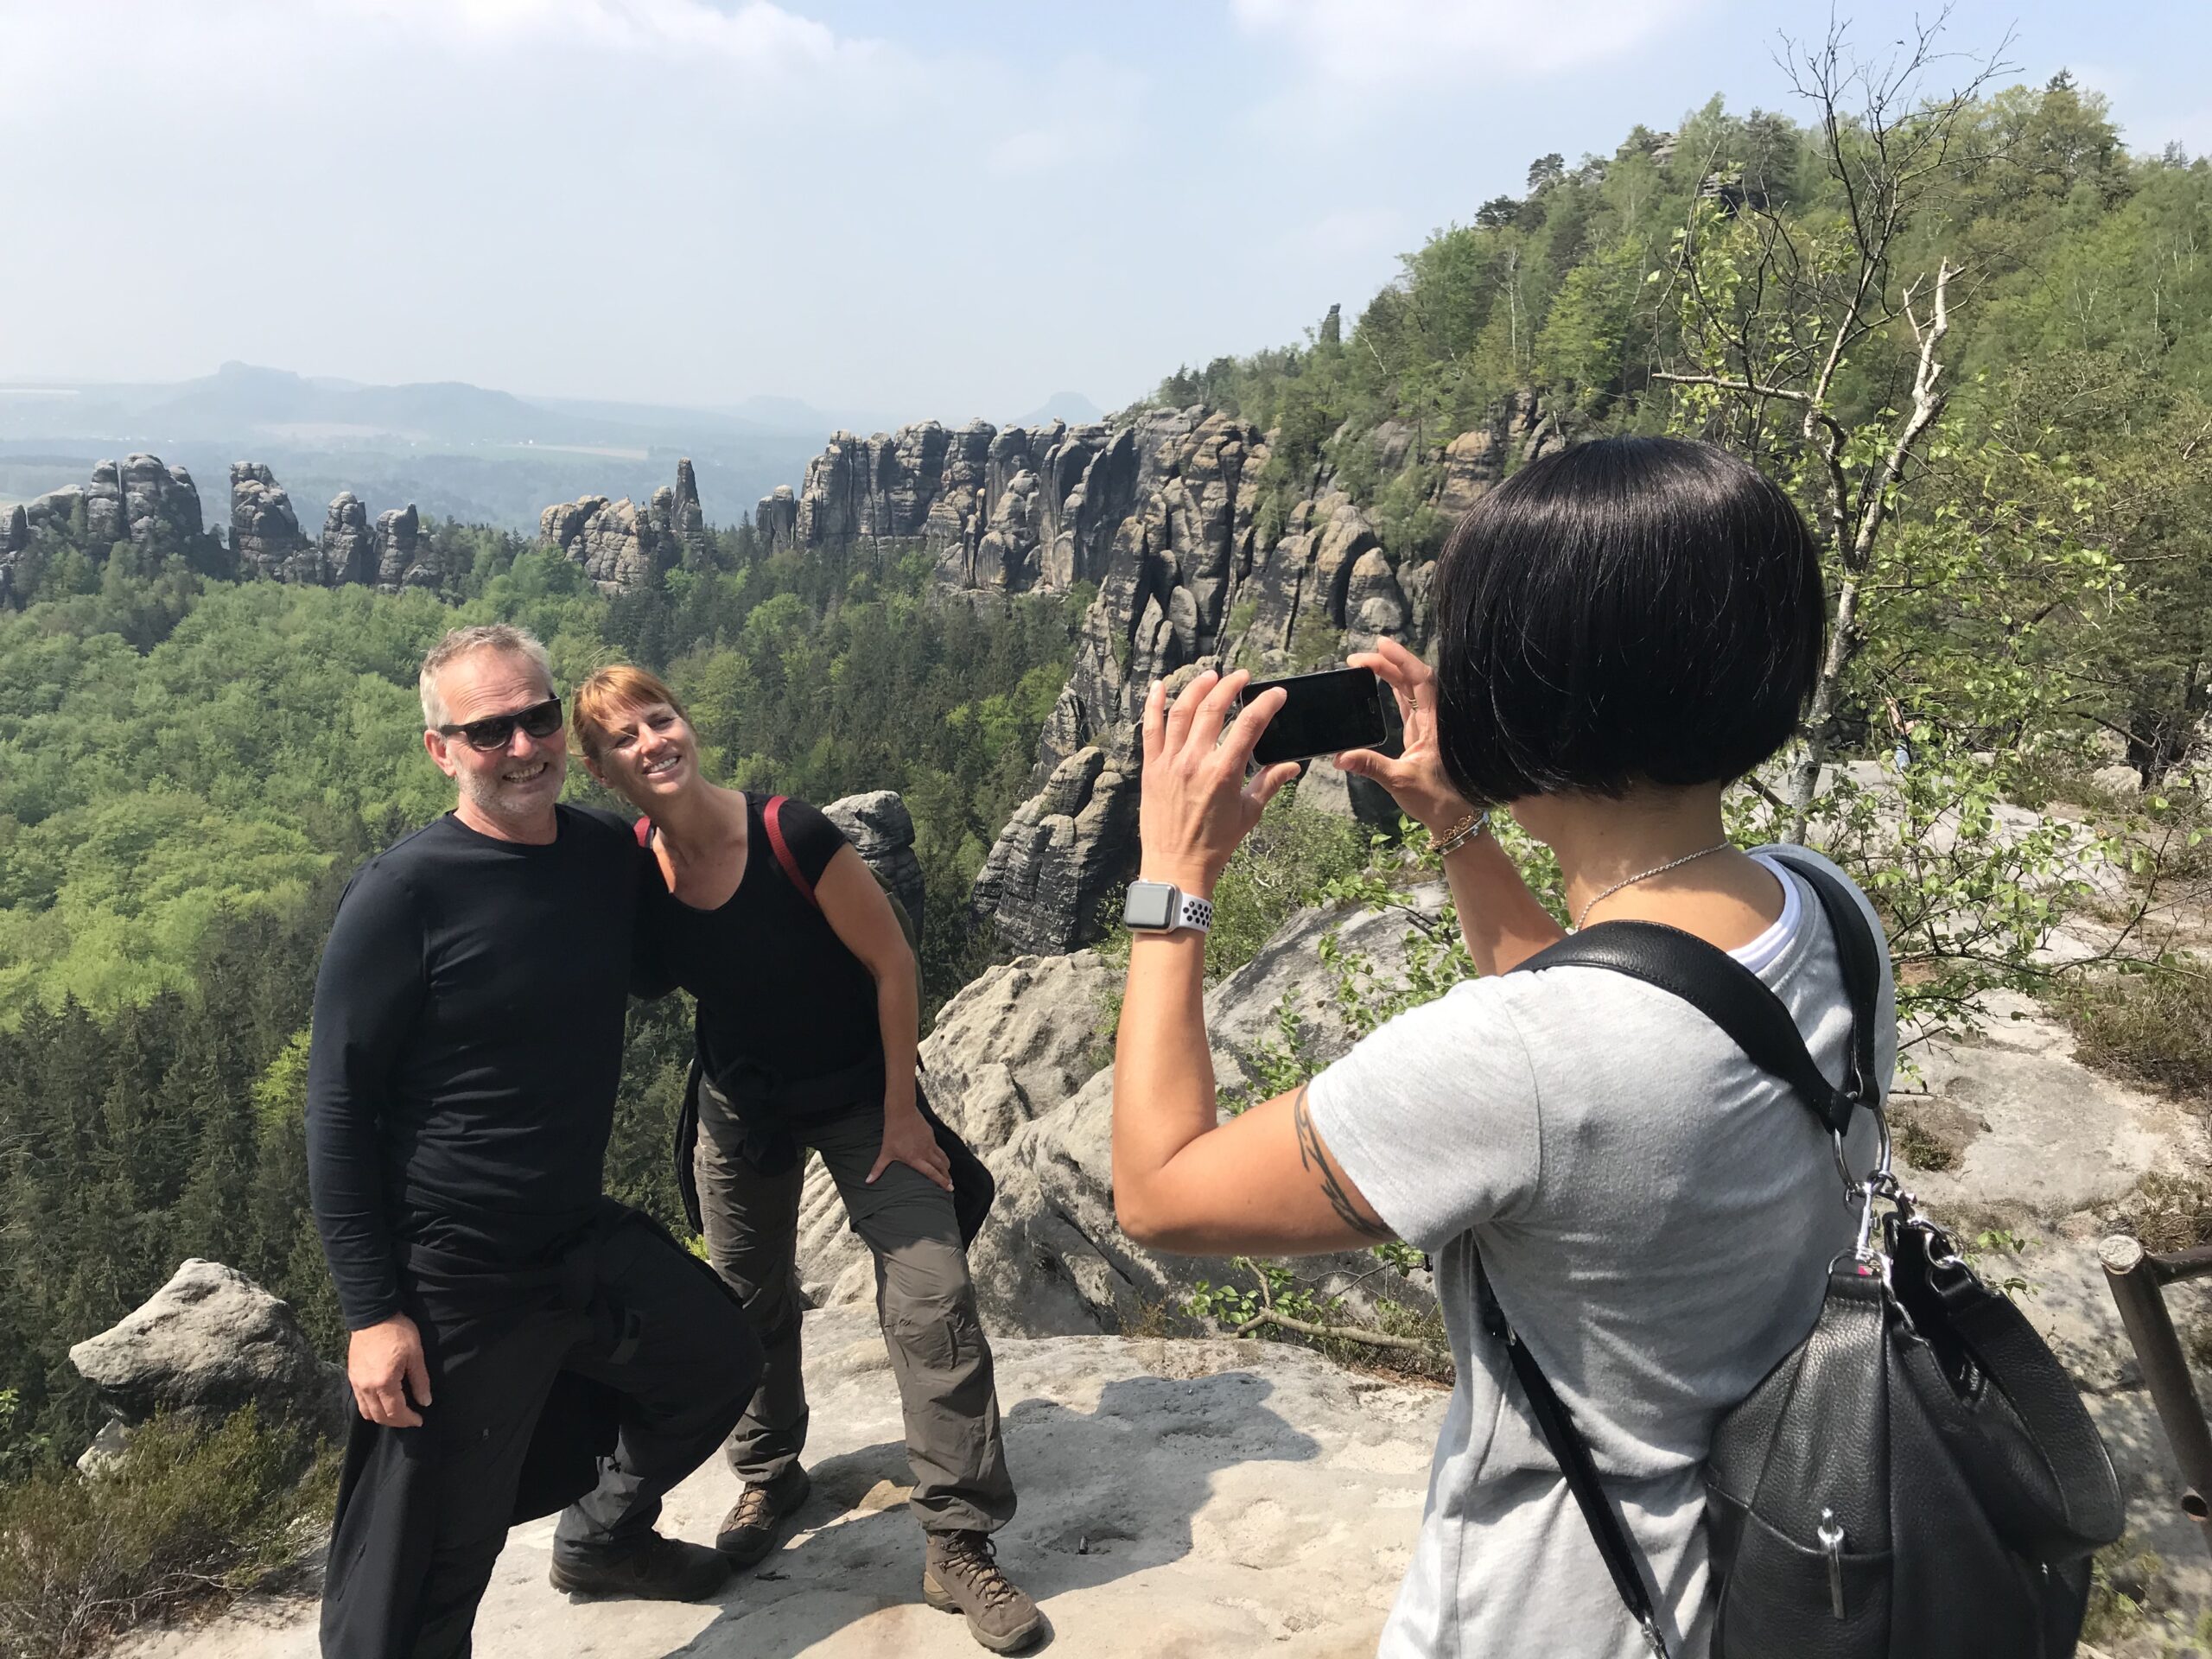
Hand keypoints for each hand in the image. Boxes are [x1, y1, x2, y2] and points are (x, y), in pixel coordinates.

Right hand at [348, 1312, 430, 1427]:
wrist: (373, 1315)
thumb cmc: (398, 1332)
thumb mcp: (416, 1354)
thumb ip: (420, 1381)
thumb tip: (425, 1402)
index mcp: (384, 1383)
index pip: (395, 1412)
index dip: (408, 1420)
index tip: (420, 1420)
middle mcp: (366, 1388)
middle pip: (379, 1417)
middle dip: (397, 1422)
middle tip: (411, 1419)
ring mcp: (356, 1383)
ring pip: (366, 1412)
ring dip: (382, 1417)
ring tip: (398, 1413)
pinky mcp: (352, 1377)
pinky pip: (360, 1401)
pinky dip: (371, 1408)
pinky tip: (383, 1402)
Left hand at [868, 1102, 952, 1189]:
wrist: (902, 1112)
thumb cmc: (893, 1133)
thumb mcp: (886, 1152)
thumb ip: (878, 1168)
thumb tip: (868, 1181)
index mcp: (916, 1158)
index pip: (932, 1173)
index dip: (941, 1181)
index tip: (949, 1188)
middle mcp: (926, 1152)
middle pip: (941, 1166)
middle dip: (947, 1176)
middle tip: (950, 1185)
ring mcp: (930, 1143)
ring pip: (942, 1157)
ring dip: (946, 1166)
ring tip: (948, 1173)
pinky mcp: (931, 1135)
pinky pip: (939, 1148)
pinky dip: (942, 1155)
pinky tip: (940, 1157)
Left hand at [1139, 668, 1301, 893]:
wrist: (1176, 867)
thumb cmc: (1215, 844)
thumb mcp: (1248, 814)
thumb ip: (1269, 784)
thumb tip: (1291, 766)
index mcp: (1223, 772)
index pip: (1249, 725)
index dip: (1266, 704)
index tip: (1277, 694)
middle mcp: (1194, 761)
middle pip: (1213, 708)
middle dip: (1230, 685)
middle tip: (1242, 676)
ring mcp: (1169, 762)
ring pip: (1181, 712)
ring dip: (1196, 688)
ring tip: (1210, 675)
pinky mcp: (1151, 768)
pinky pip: (1150, 729)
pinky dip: (1153, 705)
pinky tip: (1159, 686)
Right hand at [1338, 637, 1478, 836]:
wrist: (1452, 817)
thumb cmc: (1435, 799)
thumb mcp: (1399, 781)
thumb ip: (1370, 766)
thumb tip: (1340, 757)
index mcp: (1435, 725)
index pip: (1420, 681)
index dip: (1402, 659)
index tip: (1381, 645)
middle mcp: (1433, 719)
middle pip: (1412, 680)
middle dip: (1388, 663)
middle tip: (1358, 657)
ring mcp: (1428, 726)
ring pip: (1410, 690)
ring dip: (1390, 673)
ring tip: (1364, 663)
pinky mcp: (1421, 734)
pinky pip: (1408, 703)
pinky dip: (1395, 689)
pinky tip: (1382, 680)